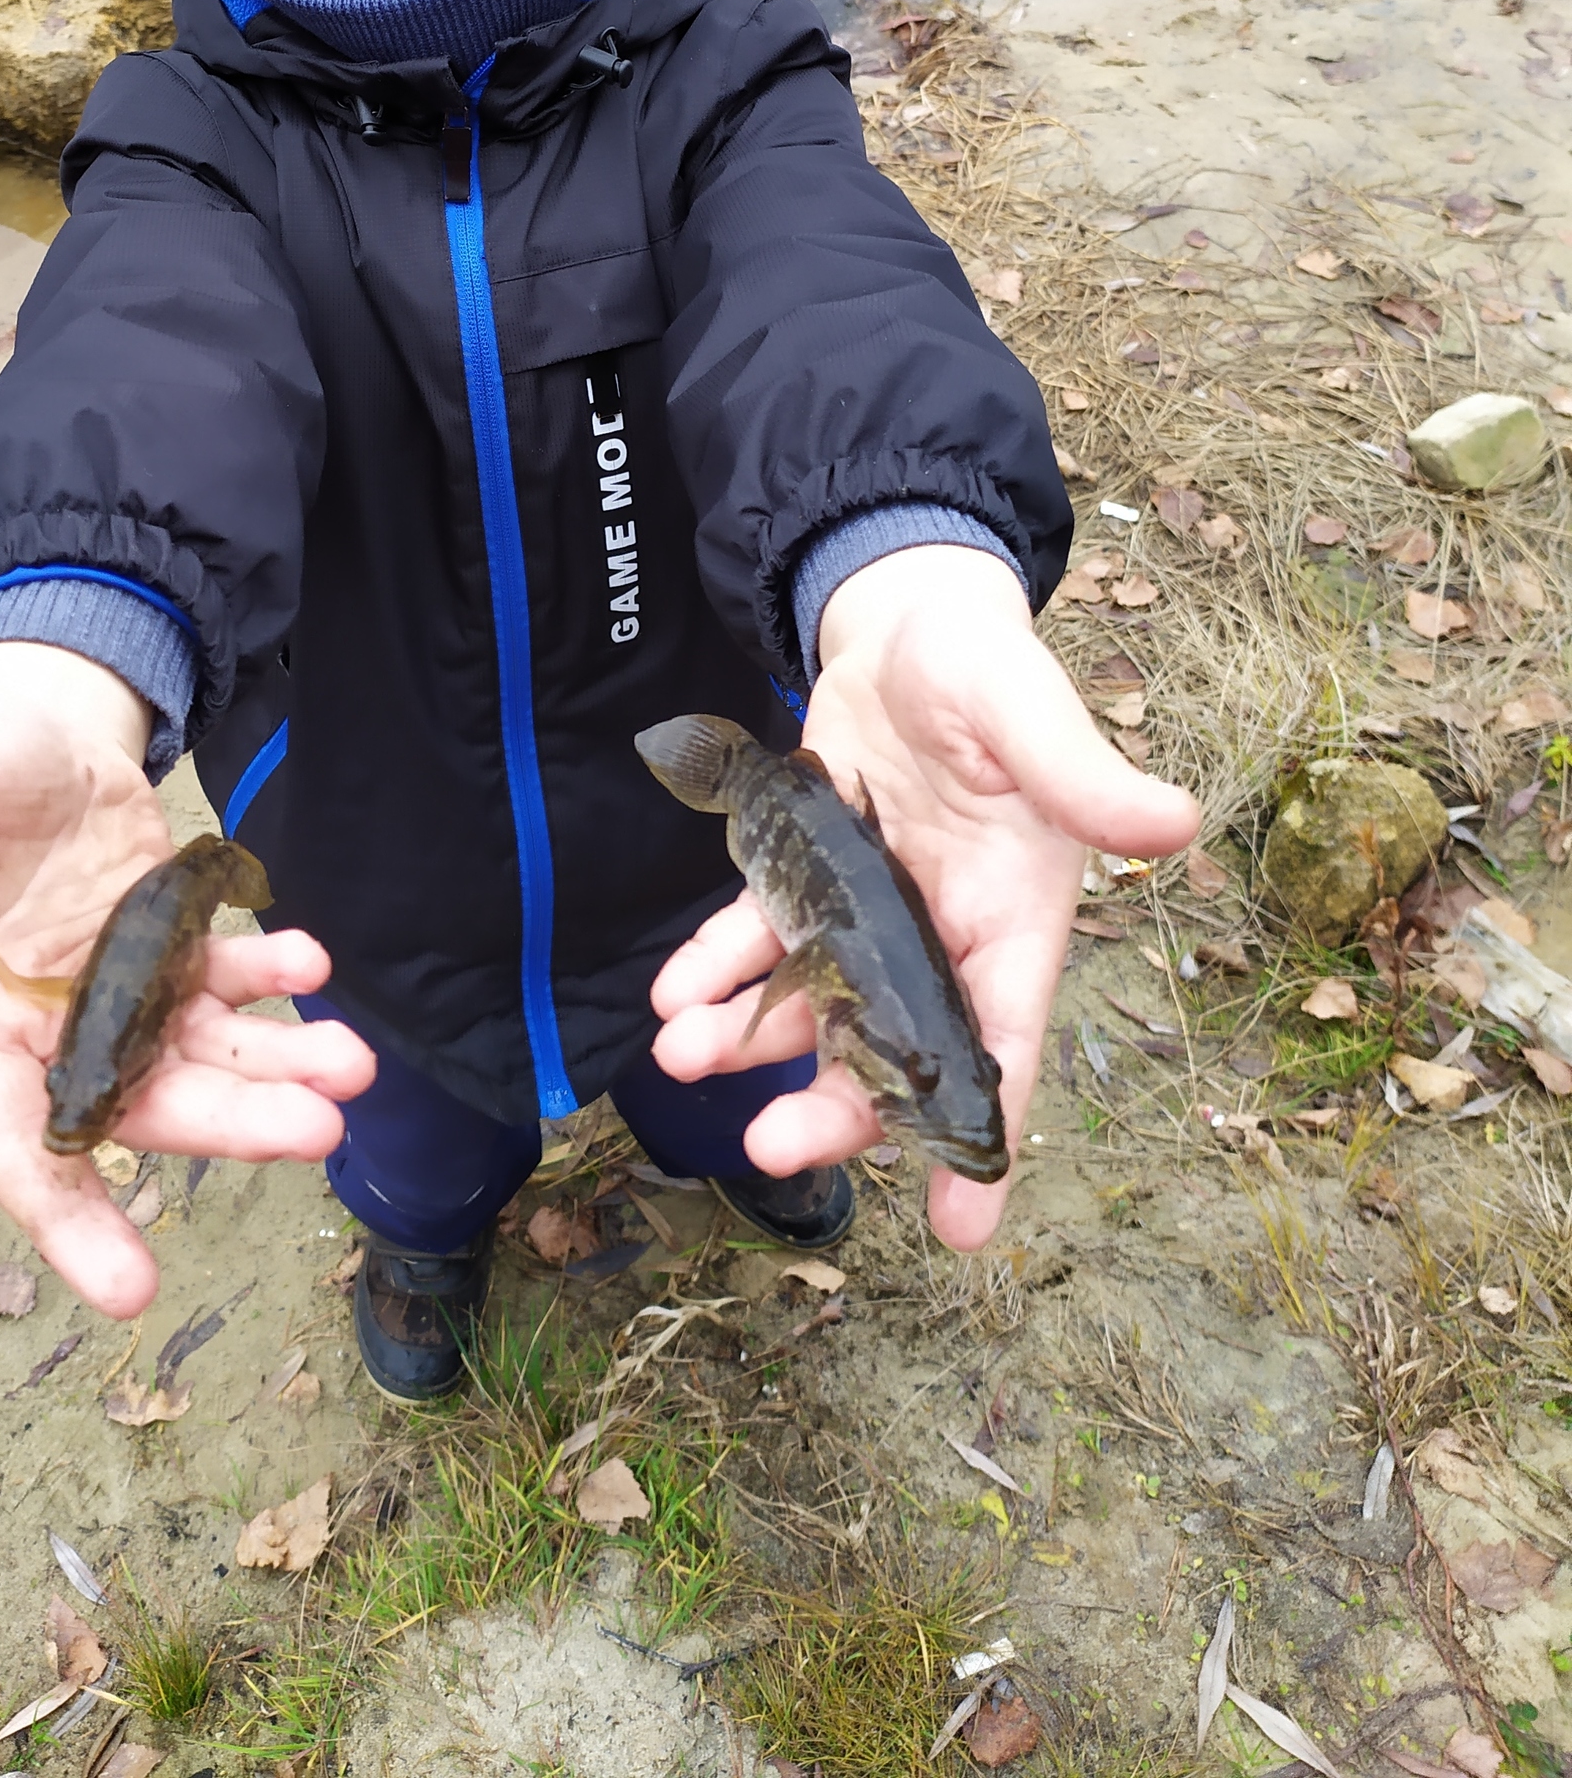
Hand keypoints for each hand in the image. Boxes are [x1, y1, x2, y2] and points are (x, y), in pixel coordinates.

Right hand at [0, 640, 372, 1316]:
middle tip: (317, 1130)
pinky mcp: (170, 946)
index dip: (68, 1220)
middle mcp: (47, 1030)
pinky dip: (273, 980)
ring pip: (201, 1058)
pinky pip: (229, 981)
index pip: (15, 1145)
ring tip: (352, 1065)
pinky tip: (311, 963)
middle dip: (230, 1127)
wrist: (24, 722)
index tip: (134, 1292)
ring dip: (276, 1067)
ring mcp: (118, 992)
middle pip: (140, 1107)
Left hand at [649, 544, 1197, 1249]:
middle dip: (835, 1106)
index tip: (961, 1230)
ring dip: (751, 1042)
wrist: (906, 618)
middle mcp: (940, 934)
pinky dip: (715, 972)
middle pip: (893, 1051)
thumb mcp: (1031, 715)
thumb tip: (1174, 821)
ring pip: (812, 1007)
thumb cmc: (985, 667)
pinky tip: (674, 993)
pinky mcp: (805, 873)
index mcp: (1013, 918)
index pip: (1005, 1043)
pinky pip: (756, 941)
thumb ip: (1085, 774)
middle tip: (770, 1147)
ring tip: (685, 1056)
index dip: (985, 1137)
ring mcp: (867, 911)